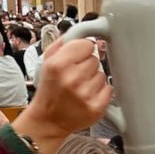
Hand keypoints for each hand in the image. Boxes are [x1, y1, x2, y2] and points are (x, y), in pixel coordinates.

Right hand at [12, 39, 112, 153]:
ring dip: (93, 79)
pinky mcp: (96, 107)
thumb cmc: (49, 90)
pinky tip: (87, 96)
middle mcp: (72, 79)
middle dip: (87, 66)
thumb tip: (81, 33)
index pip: (87, 44)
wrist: (48, 120)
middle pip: (96, 59)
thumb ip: (63, 43)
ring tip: (80, 88)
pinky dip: (100, 92)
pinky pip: (108, 89)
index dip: (82, 51)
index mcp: (58, 64)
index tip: (77, 58)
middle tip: (75, 76)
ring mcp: (85, 94)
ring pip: (102, 74)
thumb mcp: (46, 62)